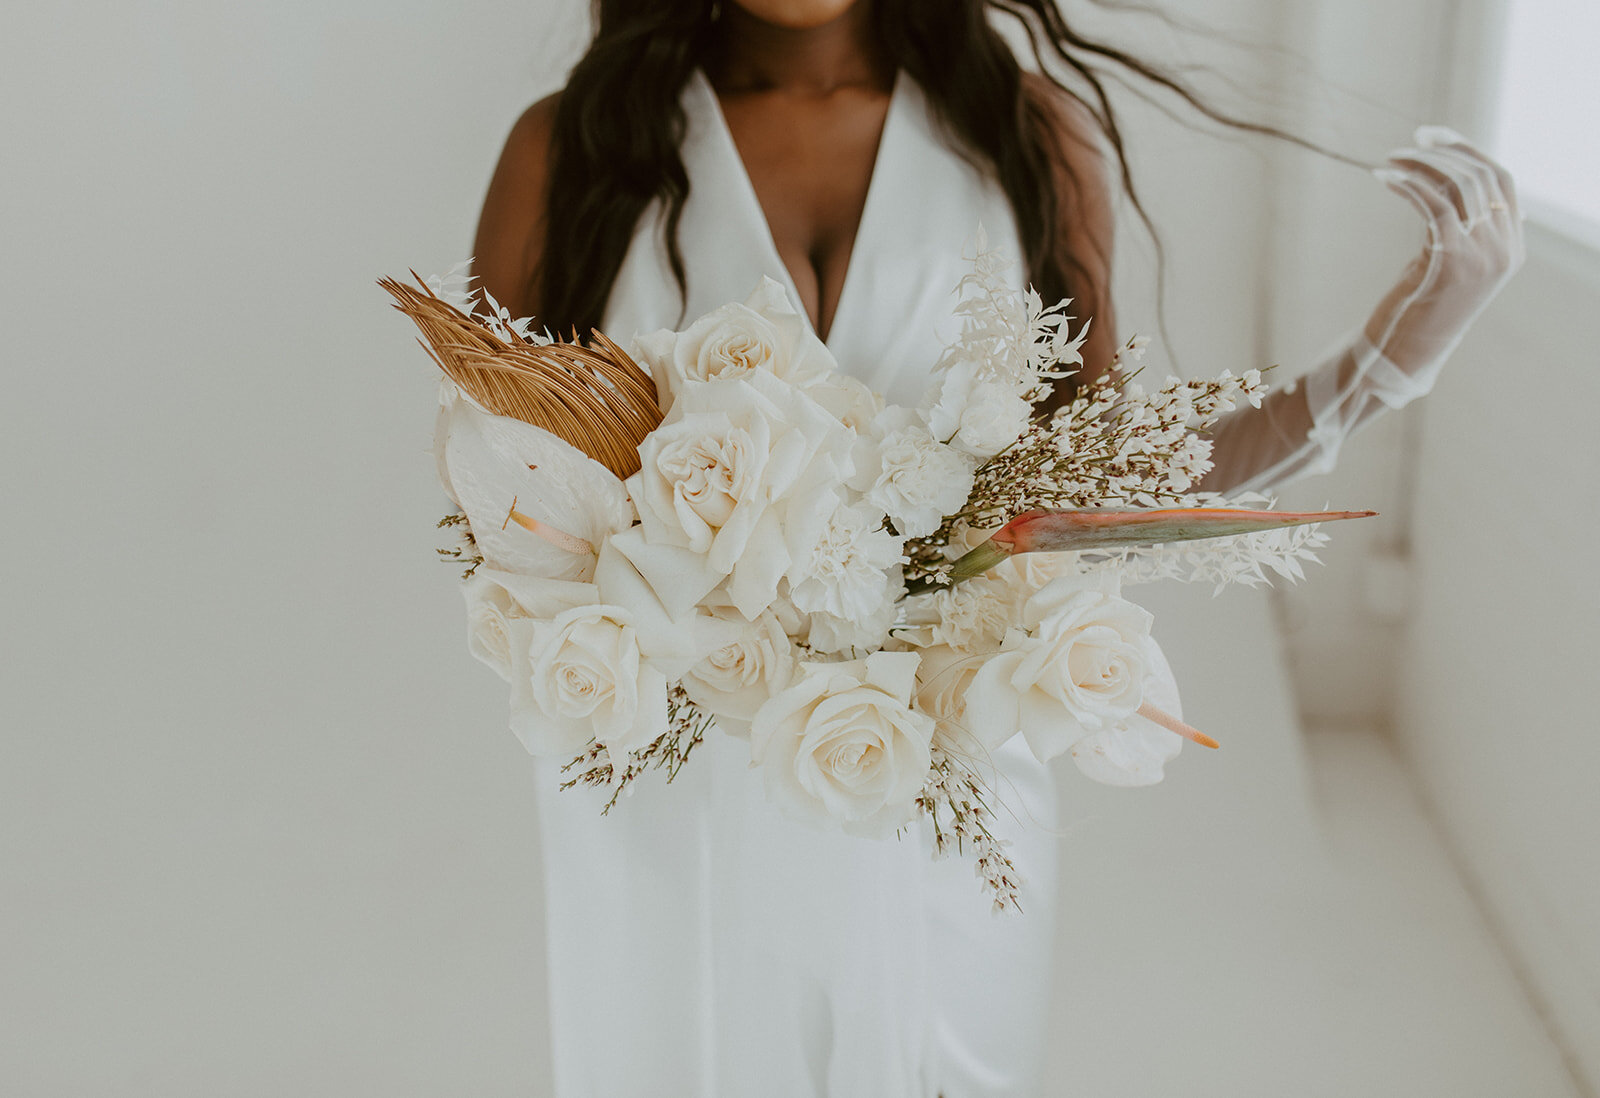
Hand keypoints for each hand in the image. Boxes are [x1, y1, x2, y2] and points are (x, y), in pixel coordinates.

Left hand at [1366, 126, 1525, 388]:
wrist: (1400, 358)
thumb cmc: (1417, 312)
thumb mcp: (1447, 264)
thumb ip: (1460, 230)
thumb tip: (1458, 192)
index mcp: (1511, 249)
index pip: (1502, 180)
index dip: (1469, 151)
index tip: (1434, 136)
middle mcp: (1505, 251)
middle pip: (1481, 178)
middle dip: (1443, 152)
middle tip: (1407, 143)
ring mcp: (1483, 259)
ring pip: (1459, 188)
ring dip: (1421, 166)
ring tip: (1389, 161)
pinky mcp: (1451, 264)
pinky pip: (1434, 207)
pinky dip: (1407, 186)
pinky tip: (1383, 178)